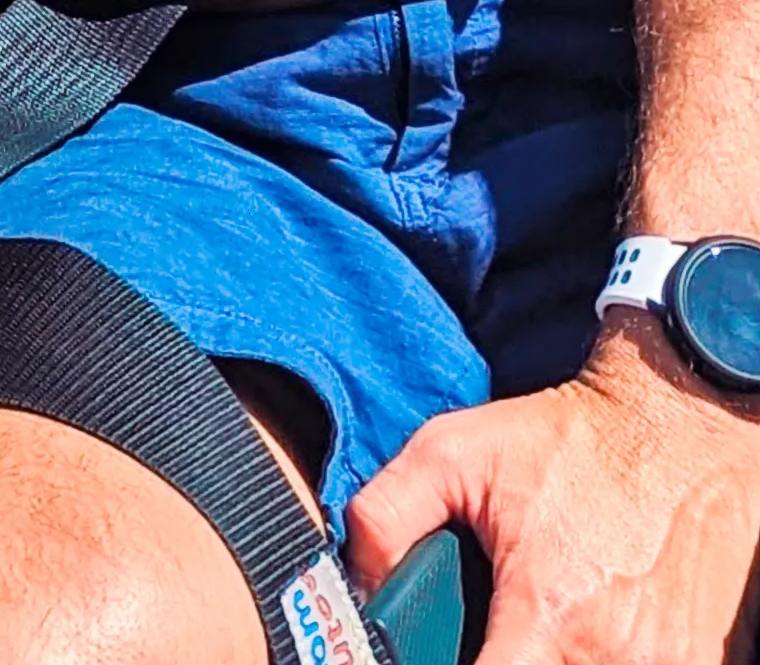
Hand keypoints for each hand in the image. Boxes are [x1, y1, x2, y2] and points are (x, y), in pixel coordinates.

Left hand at [348, 326, 759, 662]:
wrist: (676, 426)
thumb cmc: (566, 441)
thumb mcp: (449, 452)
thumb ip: (385, 516)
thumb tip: (361, 580)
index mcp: (549, 614)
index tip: (440, 651)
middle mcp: (615, 655)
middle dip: (503, 657)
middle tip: (498, 622)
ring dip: (556, 656)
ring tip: (548, 615)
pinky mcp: (707, 661)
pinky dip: (607, 655)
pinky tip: (597, 617)